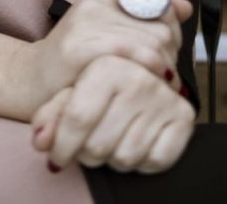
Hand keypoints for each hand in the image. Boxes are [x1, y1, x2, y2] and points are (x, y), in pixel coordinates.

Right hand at [12, 0, 193, 112]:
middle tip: (162, 81)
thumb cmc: (75, 62)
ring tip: (151, 88)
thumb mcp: (111, 33)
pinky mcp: (80, 46)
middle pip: (161, 28)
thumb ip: (147, 19)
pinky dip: (144, 75)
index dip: (172, 36)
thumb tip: (185, 7)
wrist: (29, 81)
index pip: (162, 7)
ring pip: (153, 45)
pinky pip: (132, 57)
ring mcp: (86, 20)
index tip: (165, 58)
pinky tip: (139, 88)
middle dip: (170, 59)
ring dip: (161, 73)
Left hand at [28, 54, 195, 173]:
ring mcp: (165, 97)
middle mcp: (140, 77)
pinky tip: (134, 142)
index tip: (56, 156)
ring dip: (112, 159)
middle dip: (85, 154)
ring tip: (109, 141)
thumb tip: (41, 140)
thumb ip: (48, 116)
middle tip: (85, 146)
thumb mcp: (65, 94)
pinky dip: (143, 162)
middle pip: (99, 144)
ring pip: (126, 157)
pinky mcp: (185, 116)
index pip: (78, 119)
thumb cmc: (90, 87)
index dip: (62, 145)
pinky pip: (157, 160)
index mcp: (108, 64)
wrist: (124, 75)